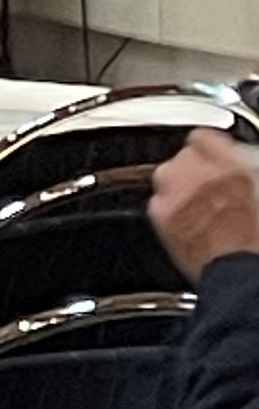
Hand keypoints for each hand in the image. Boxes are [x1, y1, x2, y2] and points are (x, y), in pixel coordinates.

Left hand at [151, 130, 258, 279]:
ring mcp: (173, 191)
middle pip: (184, 158)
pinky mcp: (159, 214)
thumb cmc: (258, 238)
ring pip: (169, 179)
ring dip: (182, 189)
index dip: (212, 149)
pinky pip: (160, 203)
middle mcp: (195, 170)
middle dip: (196, 171)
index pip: (203, 137)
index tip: (216, 157)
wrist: (243, 271)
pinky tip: (190, 225)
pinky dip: (170, 210)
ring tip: (202, 209)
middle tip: (215, 190)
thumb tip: (243, 171)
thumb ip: (247, 171)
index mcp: (228, 160)